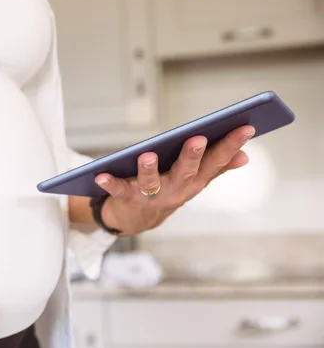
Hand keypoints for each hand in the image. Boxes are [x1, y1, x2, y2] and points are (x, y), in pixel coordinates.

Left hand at [95, 125, 255, 234]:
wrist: (136, 220)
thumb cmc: (167, 191)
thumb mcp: (194, 182)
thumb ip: (216, 168)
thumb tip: (245, 156)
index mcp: (194, 182)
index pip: (216, 162)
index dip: (231, 146)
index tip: (246, 127)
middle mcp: (175, 191)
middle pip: (186, 171)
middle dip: (192, 155)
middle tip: (197, 138)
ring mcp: (151, 197)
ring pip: (151, 183)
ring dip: (148, 169)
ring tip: (146, 155)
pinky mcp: (127, 198)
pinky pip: (118, 190)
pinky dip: (109, 183)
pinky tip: (100, 174)